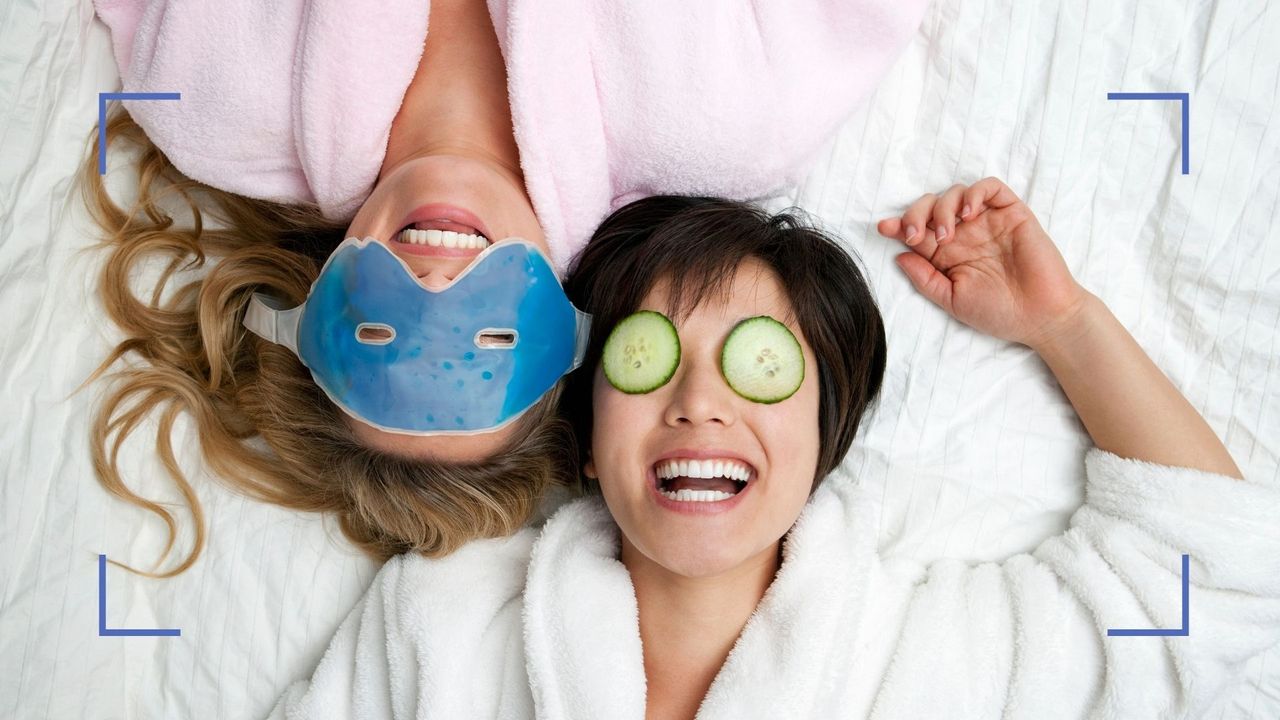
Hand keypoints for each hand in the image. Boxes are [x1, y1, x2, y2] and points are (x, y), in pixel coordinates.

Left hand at [876, 177, 1088, 348]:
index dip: (899, 225)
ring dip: (943, 207)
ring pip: (956, 193)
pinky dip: (974, 193)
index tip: (883, 227)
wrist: (1042, 316)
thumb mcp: (952, 300)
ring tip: (947, 234)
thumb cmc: (1000, 313)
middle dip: (916, 214)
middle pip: (931, 206)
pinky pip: (990, 187)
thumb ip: (925, 279)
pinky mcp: (1012, 213)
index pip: (918, 231)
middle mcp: (965, 235)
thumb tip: (898, 256)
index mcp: (948, 255)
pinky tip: (969, 213)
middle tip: (915, 235)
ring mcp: (988, 222)